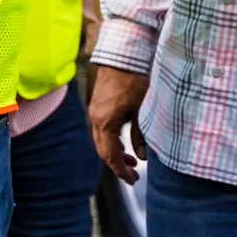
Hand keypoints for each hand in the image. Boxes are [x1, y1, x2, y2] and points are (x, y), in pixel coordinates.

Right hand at [90, 65, 150, 182]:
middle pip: (102, 149)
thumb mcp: (142, 110)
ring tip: (130, 160)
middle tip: (132, 175)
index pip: (109, 154)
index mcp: (104, 122)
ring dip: (114, 152)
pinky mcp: (98, 105)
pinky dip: (111, 140)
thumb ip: (139, 135)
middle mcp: (95, 118)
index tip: (132, 180)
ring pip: (100, 140)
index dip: (120, 170)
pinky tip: (122, 141)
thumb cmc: (133, 81)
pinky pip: (101, 130)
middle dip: (116, 164)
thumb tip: (140, 155)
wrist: (121, 57)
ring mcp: (95, 111)